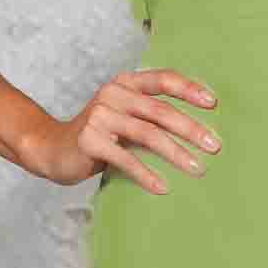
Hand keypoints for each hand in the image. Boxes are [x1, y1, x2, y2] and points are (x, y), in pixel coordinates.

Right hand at [29, 65, 222, 193]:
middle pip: (160, 111)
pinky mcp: (90, 140)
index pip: (163, 79)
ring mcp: (100, 116)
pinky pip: (125, 159)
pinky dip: (146, 175)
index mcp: (125, 83)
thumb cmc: (99, 134)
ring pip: (148, 134)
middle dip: (191, 129)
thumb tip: (200, 128)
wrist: (52, 148)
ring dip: (176, 153)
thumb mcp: (125, 115)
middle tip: (215, 147)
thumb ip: (151, 113)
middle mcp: (113, 94)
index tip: (213, 104)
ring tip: (197, 169)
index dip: (189, 89)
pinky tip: (163, 188)